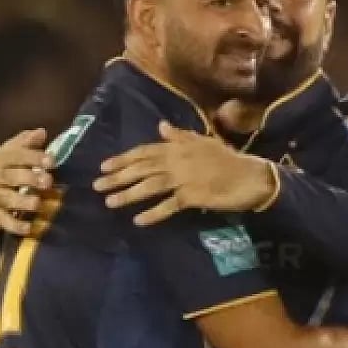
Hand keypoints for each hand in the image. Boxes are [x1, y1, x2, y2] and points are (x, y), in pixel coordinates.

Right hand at [0, 129, 54, 235]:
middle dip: (29, 178)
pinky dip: (15, 225)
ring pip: (5, 198)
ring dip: (22, 201)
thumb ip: (25, 143)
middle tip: (48, 181)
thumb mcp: (8, 155)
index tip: (52, 160)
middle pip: (9, 176)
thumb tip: (42, 132)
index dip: (33, 157)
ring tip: (38, 203)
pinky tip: (29, 227)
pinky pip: (3, 221)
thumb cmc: (1, 172)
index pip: (15, 155)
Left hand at [94, 121, 277, 225]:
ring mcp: (184, 178)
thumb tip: (161, 126)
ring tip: (110, 202)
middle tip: (97, 186)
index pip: (144, 151)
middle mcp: (177, 160)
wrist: (250, 176)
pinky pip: (169, 206)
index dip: (123, 159)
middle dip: (118, 177)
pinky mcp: (193, 196)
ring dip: (129, 195)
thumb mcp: (203, 142)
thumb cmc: (227, 159)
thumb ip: (180, 136)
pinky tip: (138, 220)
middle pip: (142, 168)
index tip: (103, 166)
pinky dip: (153, 213)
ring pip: (150, 186)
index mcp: (178, 147)